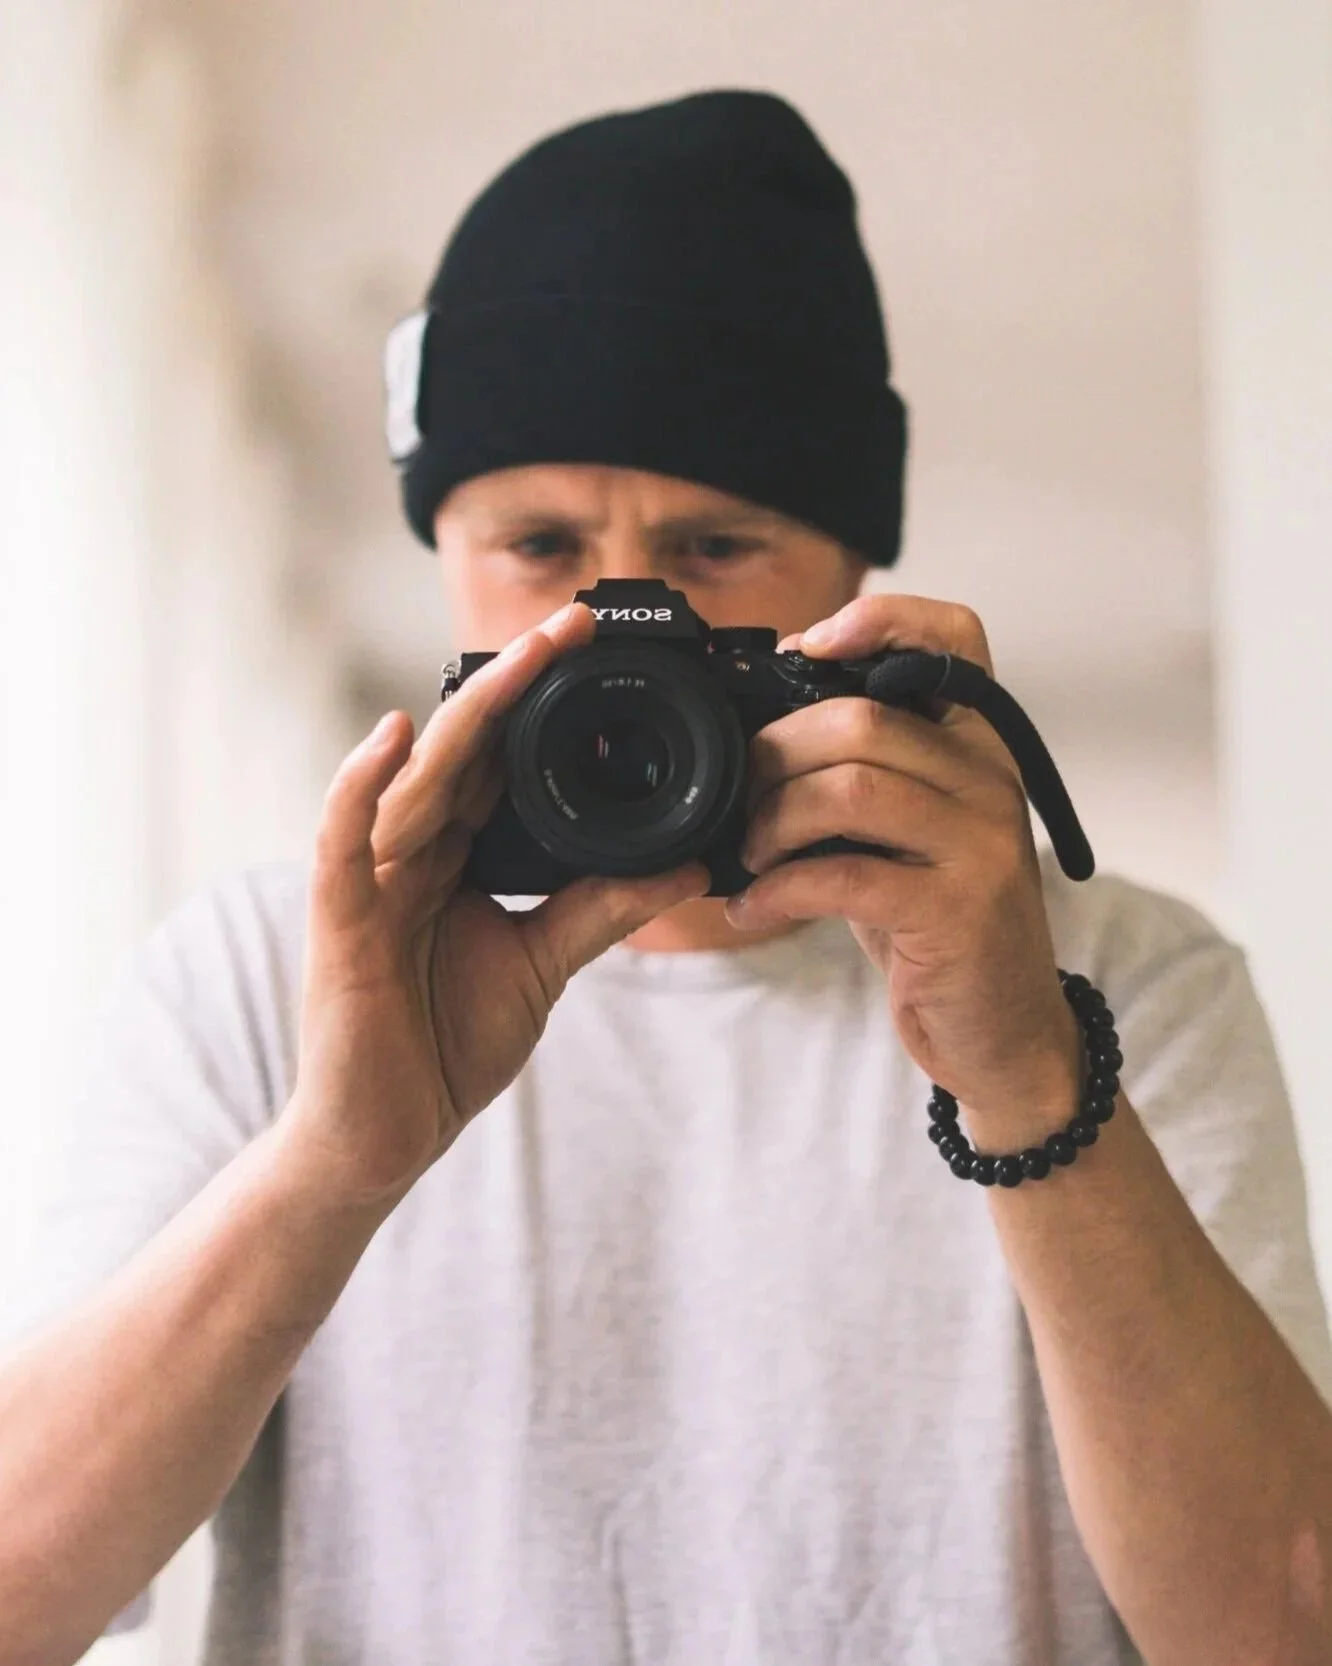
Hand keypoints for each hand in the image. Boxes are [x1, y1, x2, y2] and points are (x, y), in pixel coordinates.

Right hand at [282, 602, 707, 1204]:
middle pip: (465, 748)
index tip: (599, 653)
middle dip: (519, 683)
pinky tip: (394, 734)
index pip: (502, 759)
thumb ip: (602, 908)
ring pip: (417, 776)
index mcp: (459, 853)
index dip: (544, 703)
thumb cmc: (446, 1043)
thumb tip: (686, 865)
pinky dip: (364, 784)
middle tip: (575, 622)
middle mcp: (414, 849)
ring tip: (524, 656)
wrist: (388, 1133)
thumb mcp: (544, 963)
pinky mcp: (340, 917)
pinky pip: (346, 837)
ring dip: (469, 713)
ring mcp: (374, 877)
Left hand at [726, 594, 1079, 1128]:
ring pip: (848, 787)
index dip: (879, 620)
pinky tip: (753, 906)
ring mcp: (981, 845)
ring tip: (746, 853)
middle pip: (861, 719)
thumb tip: (759, 723)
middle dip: (774, 751)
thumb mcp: (908, 830)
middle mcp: (991, 780)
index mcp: (980, 745)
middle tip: (737, 794)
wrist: (1003, 1029)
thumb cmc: (936, 921)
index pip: (956, 636)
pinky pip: (843, 875)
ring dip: (770, 820)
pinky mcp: (956, 912)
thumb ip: (864, 770)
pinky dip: (778, 888)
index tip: (803, 650)